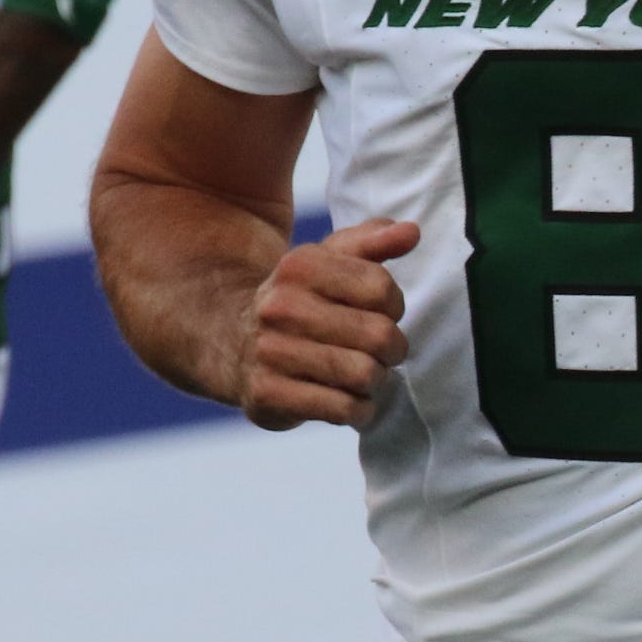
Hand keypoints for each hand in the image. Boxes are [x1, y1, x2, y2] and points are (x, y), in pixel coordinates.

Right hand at [243, 218, 415, 429]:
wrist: (230, 341)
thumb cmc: (298, 300)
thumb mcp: (327, 261)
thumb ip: (372, 242)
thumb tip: (411, 231)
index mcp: (299, 266)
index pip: (381, 289)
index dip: (393, 306)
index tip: (380, 314)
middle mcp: (281, 306)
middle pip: (379, 335)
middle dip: (392, 349)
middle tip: (381, 353)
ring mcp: (271, 352)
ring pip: (364, 374)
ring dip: (376, 381)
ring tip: (364, 376)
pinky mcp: (268, 394)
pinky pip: (343, 409)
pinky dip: (358, 410)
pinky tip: (350, 401)